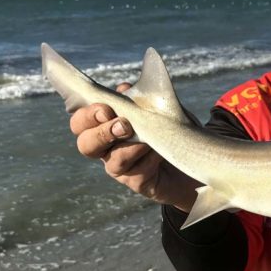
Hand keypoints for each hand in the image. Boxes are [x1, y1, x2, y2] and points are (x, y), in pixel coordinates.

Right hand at [69, 83, 196, 211]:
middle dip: (101, 133)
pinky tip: (160, 151)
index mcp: (104, 127)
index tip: (106, 109)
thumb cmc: (167, 129)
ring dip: (129, 147)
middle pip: (86, 145)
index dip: (87, 115)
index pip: (80, 122)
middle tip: (123, 126)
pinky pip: (138, 171)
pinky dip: (149, 158)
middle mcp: (107, 149)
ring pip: (113, 161)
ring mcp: (121, 168)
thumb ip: (138, 98)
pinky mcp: (138, 182)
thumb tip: (123, 88)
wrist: (190, 158)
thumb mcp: (156, 108)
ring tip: (146, 139)